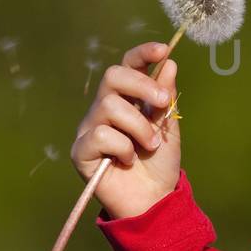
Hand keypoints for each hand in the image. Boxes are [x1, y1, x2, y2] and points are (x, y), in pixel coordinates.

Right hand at [71, 41, 182, 219]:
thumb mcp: (168, 127)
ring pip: (109, 106)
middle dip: (142, 85)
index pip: (127, 66)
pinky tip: (128, 160)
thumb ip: (166, 98)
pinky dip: (123, 147)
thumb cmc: (159, 164)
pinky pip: (101, 135)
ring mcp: (89, 128)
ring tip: (150, 146)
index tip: (164, 49)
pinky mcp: (80, 151)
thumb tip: (169, 64)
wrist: (153, 201)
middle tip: (163, 104)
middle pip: (113, 76)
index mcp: (126, 99)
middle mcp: (103, 109)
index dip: (142, 54)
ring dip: (139, 126)